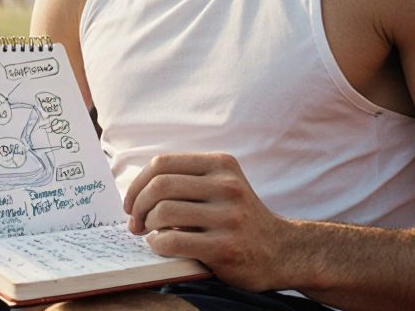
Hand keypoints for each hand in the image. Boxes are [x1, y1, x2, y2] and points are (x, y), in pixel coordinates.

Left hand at [123, 153, 292, 291]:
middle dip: (137, 205)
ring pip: (163, 212)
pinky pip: (172, 240)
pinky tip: (160, 246)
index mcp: (221, 165)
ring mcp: (228, 217)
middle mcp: (227, 186)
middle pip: (159, 186)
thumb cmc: (239, 218)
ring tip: (149, 233)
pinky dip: (157, 244)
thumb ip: (186, 179)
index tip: (131, 202)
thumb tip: (135, 188)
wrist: (282, 252)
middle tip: (135, 221)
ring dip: (147, 225)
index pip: (162, 163)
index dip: (137, 183)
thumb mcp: (221, 185)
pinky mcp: (224, 247)